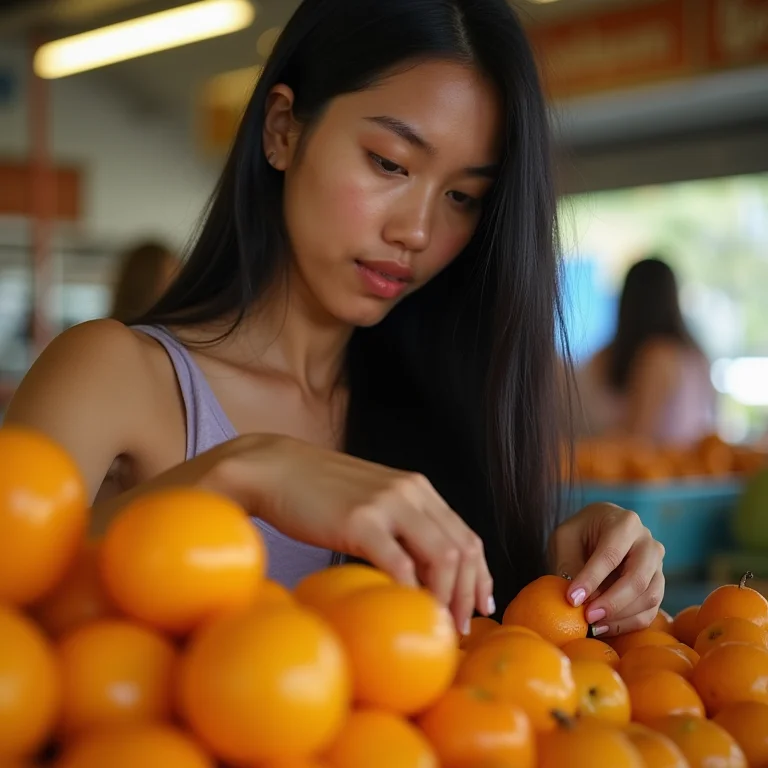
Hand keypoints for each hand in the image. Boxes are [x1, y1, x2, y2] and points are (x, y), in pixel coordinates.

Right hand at [212, 434, 493, 632]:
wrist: (273, 469)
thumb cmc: (316, 492)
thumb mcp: (370, 502)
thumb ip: (398, 527)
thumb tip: (420, 575)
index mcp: (416, 488)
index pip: (465, 534)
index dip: (478, 574)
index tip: (480, 603)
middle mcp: (411, 492)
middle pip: (461, 548)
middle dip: (467, 593)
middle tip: (460, 626)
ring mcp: (387, 504)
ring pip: (442, 557)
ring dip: (446, 598)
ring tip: (438, 624)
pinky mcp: (360, 520)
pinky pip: (399, 564)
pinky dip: (411, 593)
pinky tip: (406, 609)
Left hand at [548, 503, 664, 636]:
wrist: (600, 528)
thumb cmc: (580, 532)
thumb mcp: (565, 538)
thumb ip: (569, 563)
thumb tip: (577, 600)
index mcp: (625, 523)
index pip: (611, 554)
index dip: (592, 579)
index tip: (572, 599)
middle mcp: (648, 542)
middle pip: (637, 578)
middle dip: (611, 602)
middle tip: (587, 617)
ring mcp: (657, 564)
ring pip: (649, 597)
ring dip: (621, 616)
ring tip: (593, 625)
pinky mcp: (657, 585)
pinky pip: (651, 610)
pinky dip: (629, 623)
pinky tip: (604, 627)